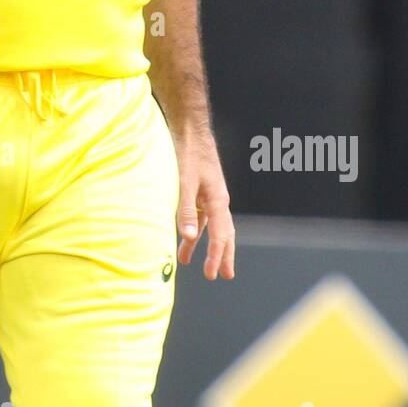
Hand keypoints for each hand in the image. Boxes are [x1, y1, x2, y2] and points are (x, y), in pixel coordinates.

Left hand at [173, 129, 235, 279]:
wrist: (190, 130)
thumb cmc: (189, 153)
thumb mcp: (184, 182)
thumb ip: (185, 209)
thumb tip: (187, 236)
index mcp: (218, 200)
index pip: (220, 234)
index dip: (216, 255)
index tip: (212, 274)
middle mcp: (218, 200)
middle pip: (224, 233)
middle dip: (222, 255)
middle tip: (223, 275)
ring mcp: (209, 196)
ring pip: (209, 226)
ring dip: (202, 245)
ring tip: (192, 263)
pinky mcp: (200, 191)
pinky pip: (199, 216)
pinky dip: (193, 229)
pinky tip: (184, 238)